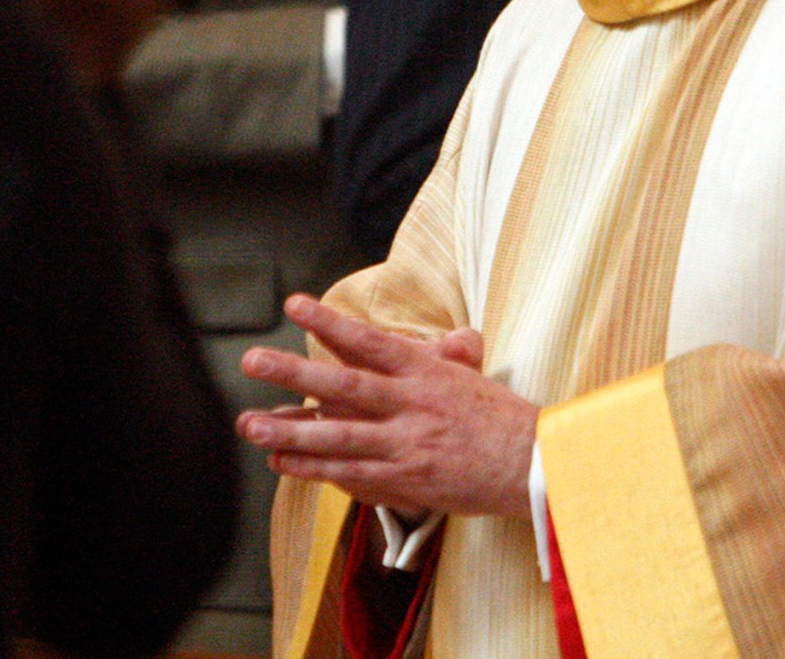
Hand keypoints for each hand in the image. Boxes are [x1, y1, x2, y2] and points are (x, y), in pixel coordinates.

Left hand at [238, 295, 535, 520]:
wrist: (535, 466)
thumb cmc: (503, 419)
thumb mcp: (474, 377)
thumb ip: (451, 355)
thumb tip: (455, 336)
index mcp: (427, 371)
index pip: (370, 341)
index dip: (330, 323)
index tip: (294, 305)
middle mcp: (412, 404)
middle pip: (344, 385)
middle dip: (293, 373)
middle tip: (252, 359)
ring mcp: (406, 444)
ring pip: (338, 435)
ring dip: (290, 430)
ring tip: (249, 424)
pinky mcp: (406, 479)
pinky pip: (350, 473)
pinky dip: (313, 468)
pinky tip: (282, 461)